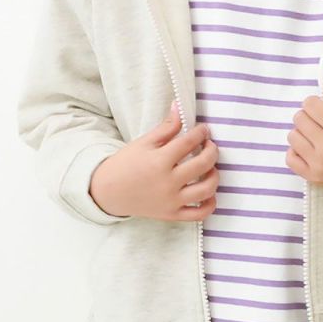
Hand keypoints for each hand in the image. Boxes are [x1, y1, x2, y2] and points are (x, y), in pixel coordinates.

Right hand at [89, 102, 219, 220]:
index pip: (189, 142)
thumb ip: (166, 126)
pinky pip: (199, 214)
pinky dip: (210, 204)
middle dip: (212, 150)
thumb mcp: (144, 142)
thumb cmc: (126, 164)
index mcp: (159, 161)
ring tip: (210, 167)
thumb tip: (179, 106)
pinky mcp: (172, 215)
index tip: (203, 129)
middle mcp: (167, 183)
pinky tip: (209, 192)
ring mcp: (171, 202)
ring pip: (206, 190)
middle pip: (203, 164)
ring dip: (215, 175)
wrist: (108, 192)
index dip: (201, 133)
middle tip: (209, 145)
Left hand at [285, 58, 322, 191]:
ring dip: (301, 133)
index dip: (316, 104)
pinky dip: (296, 152)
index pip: (309, 103)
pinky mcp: (313, 176)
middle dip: (309, 117)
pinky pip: (289, 157)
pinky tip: (310, 150)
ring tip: (317, 136)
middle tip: (322, 123)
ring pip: (292, 136)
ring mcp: (319, 163)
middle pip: (298, 118)